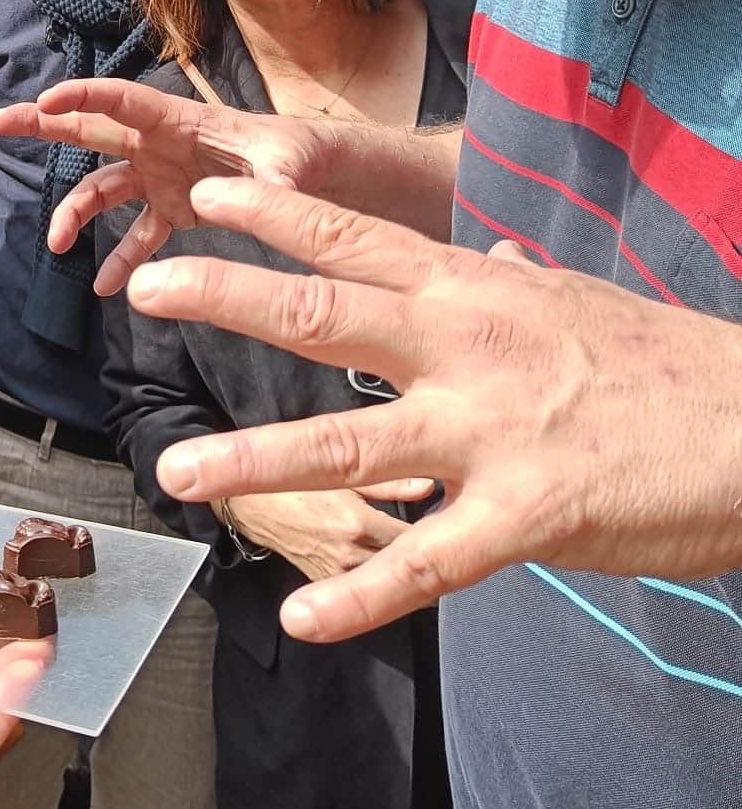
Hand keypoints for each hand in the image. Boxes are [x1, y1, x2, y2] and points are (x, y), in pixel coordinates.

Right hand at [0, 78, 333, 293]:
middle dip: (46, 125)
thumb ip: (277, 181)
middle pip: (93, 131)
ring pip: (102, 188)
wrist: (307, 174)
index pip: (124, 101)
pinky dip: (120, 260)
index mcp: (180, 121)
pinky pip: (135, 235)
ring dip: (74, 212)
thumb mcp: (290, 163)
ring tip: (55, 244)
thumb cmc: (297, 153)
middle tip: (1, 121)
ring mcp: (159, 177)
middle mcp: (158, 145)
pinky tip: (105, 288)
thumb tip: (269, 202)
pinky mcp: (170, 209)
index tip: (46, 100)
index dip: (85, 97)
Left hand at [131, 177, 741, 641]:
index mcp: (476, 291)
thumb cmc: (663, 364)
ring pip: (353, 442)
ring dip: (257, 457)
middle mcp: (469, 347)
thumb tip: (489, 255)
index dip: (277, 215)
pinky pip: (428, 562)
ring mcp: (494, 432)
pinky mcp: (529, 516)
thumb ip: (512, 283)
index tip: (209, 193)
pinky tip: (305, 615)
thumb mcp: (574, 301)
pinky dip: (363, 594)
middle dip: (229, 299)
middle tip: (145, 286)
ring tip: (179, 472)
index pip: (356, 241)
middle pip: (326, 315)